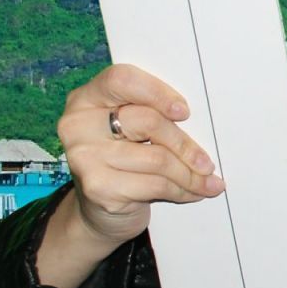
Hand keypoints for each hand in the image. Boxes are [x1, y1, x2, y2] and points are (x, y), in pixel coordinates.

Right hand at [40, 64, 223, 287]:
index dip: (157, 92)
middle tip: (207, 162)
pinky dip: (182, 190)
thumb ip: (153, 114)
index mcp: (88, 98)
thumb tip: (204, 122)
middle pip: (148, 121)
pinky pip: (154, 185)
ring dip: (191, 174)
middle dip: (186, 145)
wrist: (99, 208)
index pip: (122, 80)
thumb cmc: (124, 157)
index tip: (184, 111)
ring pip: (157, 158)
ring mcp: (84, 157)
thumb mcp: (132, 129)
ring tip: (208, 182)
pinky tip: (193, 193)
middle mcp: (78, 124)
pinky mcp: (97, 187)